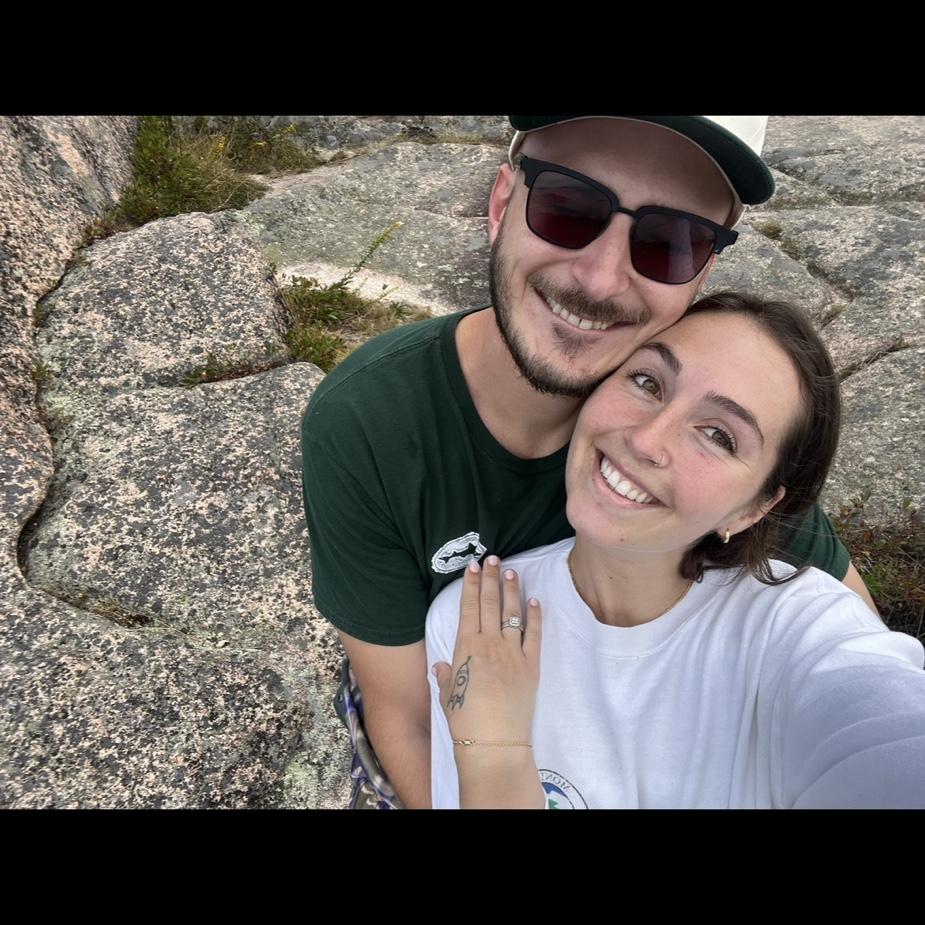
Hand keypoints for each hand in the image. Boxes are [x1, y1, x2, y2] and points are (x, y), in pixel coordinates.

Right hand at [432, 555, 542, 751]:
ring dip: (511, 590)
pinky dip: (535, 616)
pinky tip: (535, 600)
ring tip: (511, 570)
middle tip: (492, 558)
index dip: (471, 584)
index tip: (473, 566)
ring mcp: (512, 653)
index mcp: (466, 647)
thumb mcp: (447, 696)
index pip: (468, 607)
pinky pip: (533, 634)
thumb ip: (446, 675)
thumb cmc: (465, 722)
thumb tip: (443, 664)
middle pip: (489, 603)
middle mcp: (489, 643)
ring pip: (512, 613)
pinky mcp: (531, 665)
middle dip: (490, 578)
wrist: (493, 742)